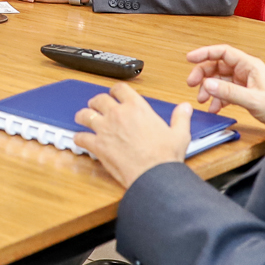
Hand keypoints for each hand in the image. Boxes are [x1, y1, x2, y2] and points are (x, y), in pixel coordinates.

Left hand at [74, 82, 189, 186]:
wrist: (154, 175)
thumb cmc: (165, 156)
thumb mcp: (179, 134)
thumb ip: (180, 118)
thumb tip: (185, 108)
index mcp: (137, 108)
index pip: (120, 89)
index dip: (115, 90)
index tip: (114, 94)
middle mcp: (118, 114)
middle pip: (99, 99)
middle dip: (96, 102)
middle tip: (96, 106)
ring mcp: (105, 129)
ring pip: (85, 115)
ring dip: (82, 116)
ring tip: (82, 118)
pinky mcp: (98, 145)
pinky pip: (81, 137)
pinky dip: (79, 138)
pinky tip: (80, 140)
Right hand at [185, 45, 264, 128]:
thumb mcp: (253, 99)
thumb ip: (229, 92)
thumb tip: (207, 84)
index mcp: (250, 65)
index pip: (223, 52)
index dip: (205, 53)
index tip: (190, 58)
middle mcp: (246, 71)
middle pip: (218, 66)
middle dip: (203, 74)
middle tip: (191, 84)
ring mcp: (245, 83)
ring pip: (219, 80)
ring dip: (209, 89)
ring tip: (203, 101)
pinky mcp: (245, 94)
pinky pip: (225, 92)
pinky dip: (217, 99)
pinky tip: (214, 108)